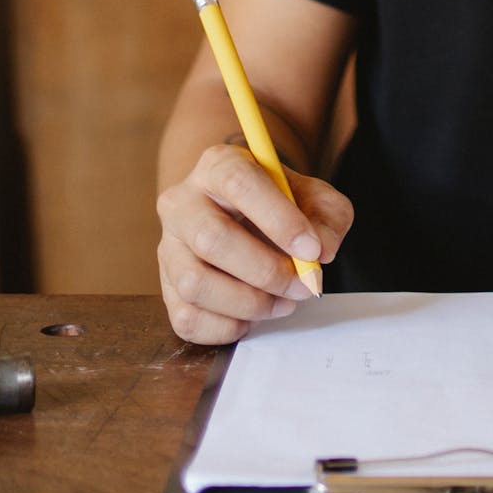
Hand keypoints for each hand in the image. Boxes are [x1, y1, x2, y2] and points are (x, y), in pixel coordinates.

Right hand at [156, 144, 352, 343]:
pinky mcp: (166, 286)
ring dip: (249, 303)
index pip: (239, 183)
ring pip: (195, 283)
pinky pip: (187, 318)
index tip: (312, 250)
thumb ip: (327, 218)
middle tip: (303, 286)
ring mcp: (168, 246)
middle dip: (266, 272)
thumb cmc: (281, 206)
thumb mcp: (315, 199)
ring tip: (282, 302)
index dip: (278, 219)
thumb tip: (322, 251)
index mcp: (219, 166)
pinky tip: (253, 315)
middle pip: (210, 238)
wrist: (245, 218)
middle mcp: (182, 203)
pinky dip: (228, 326)